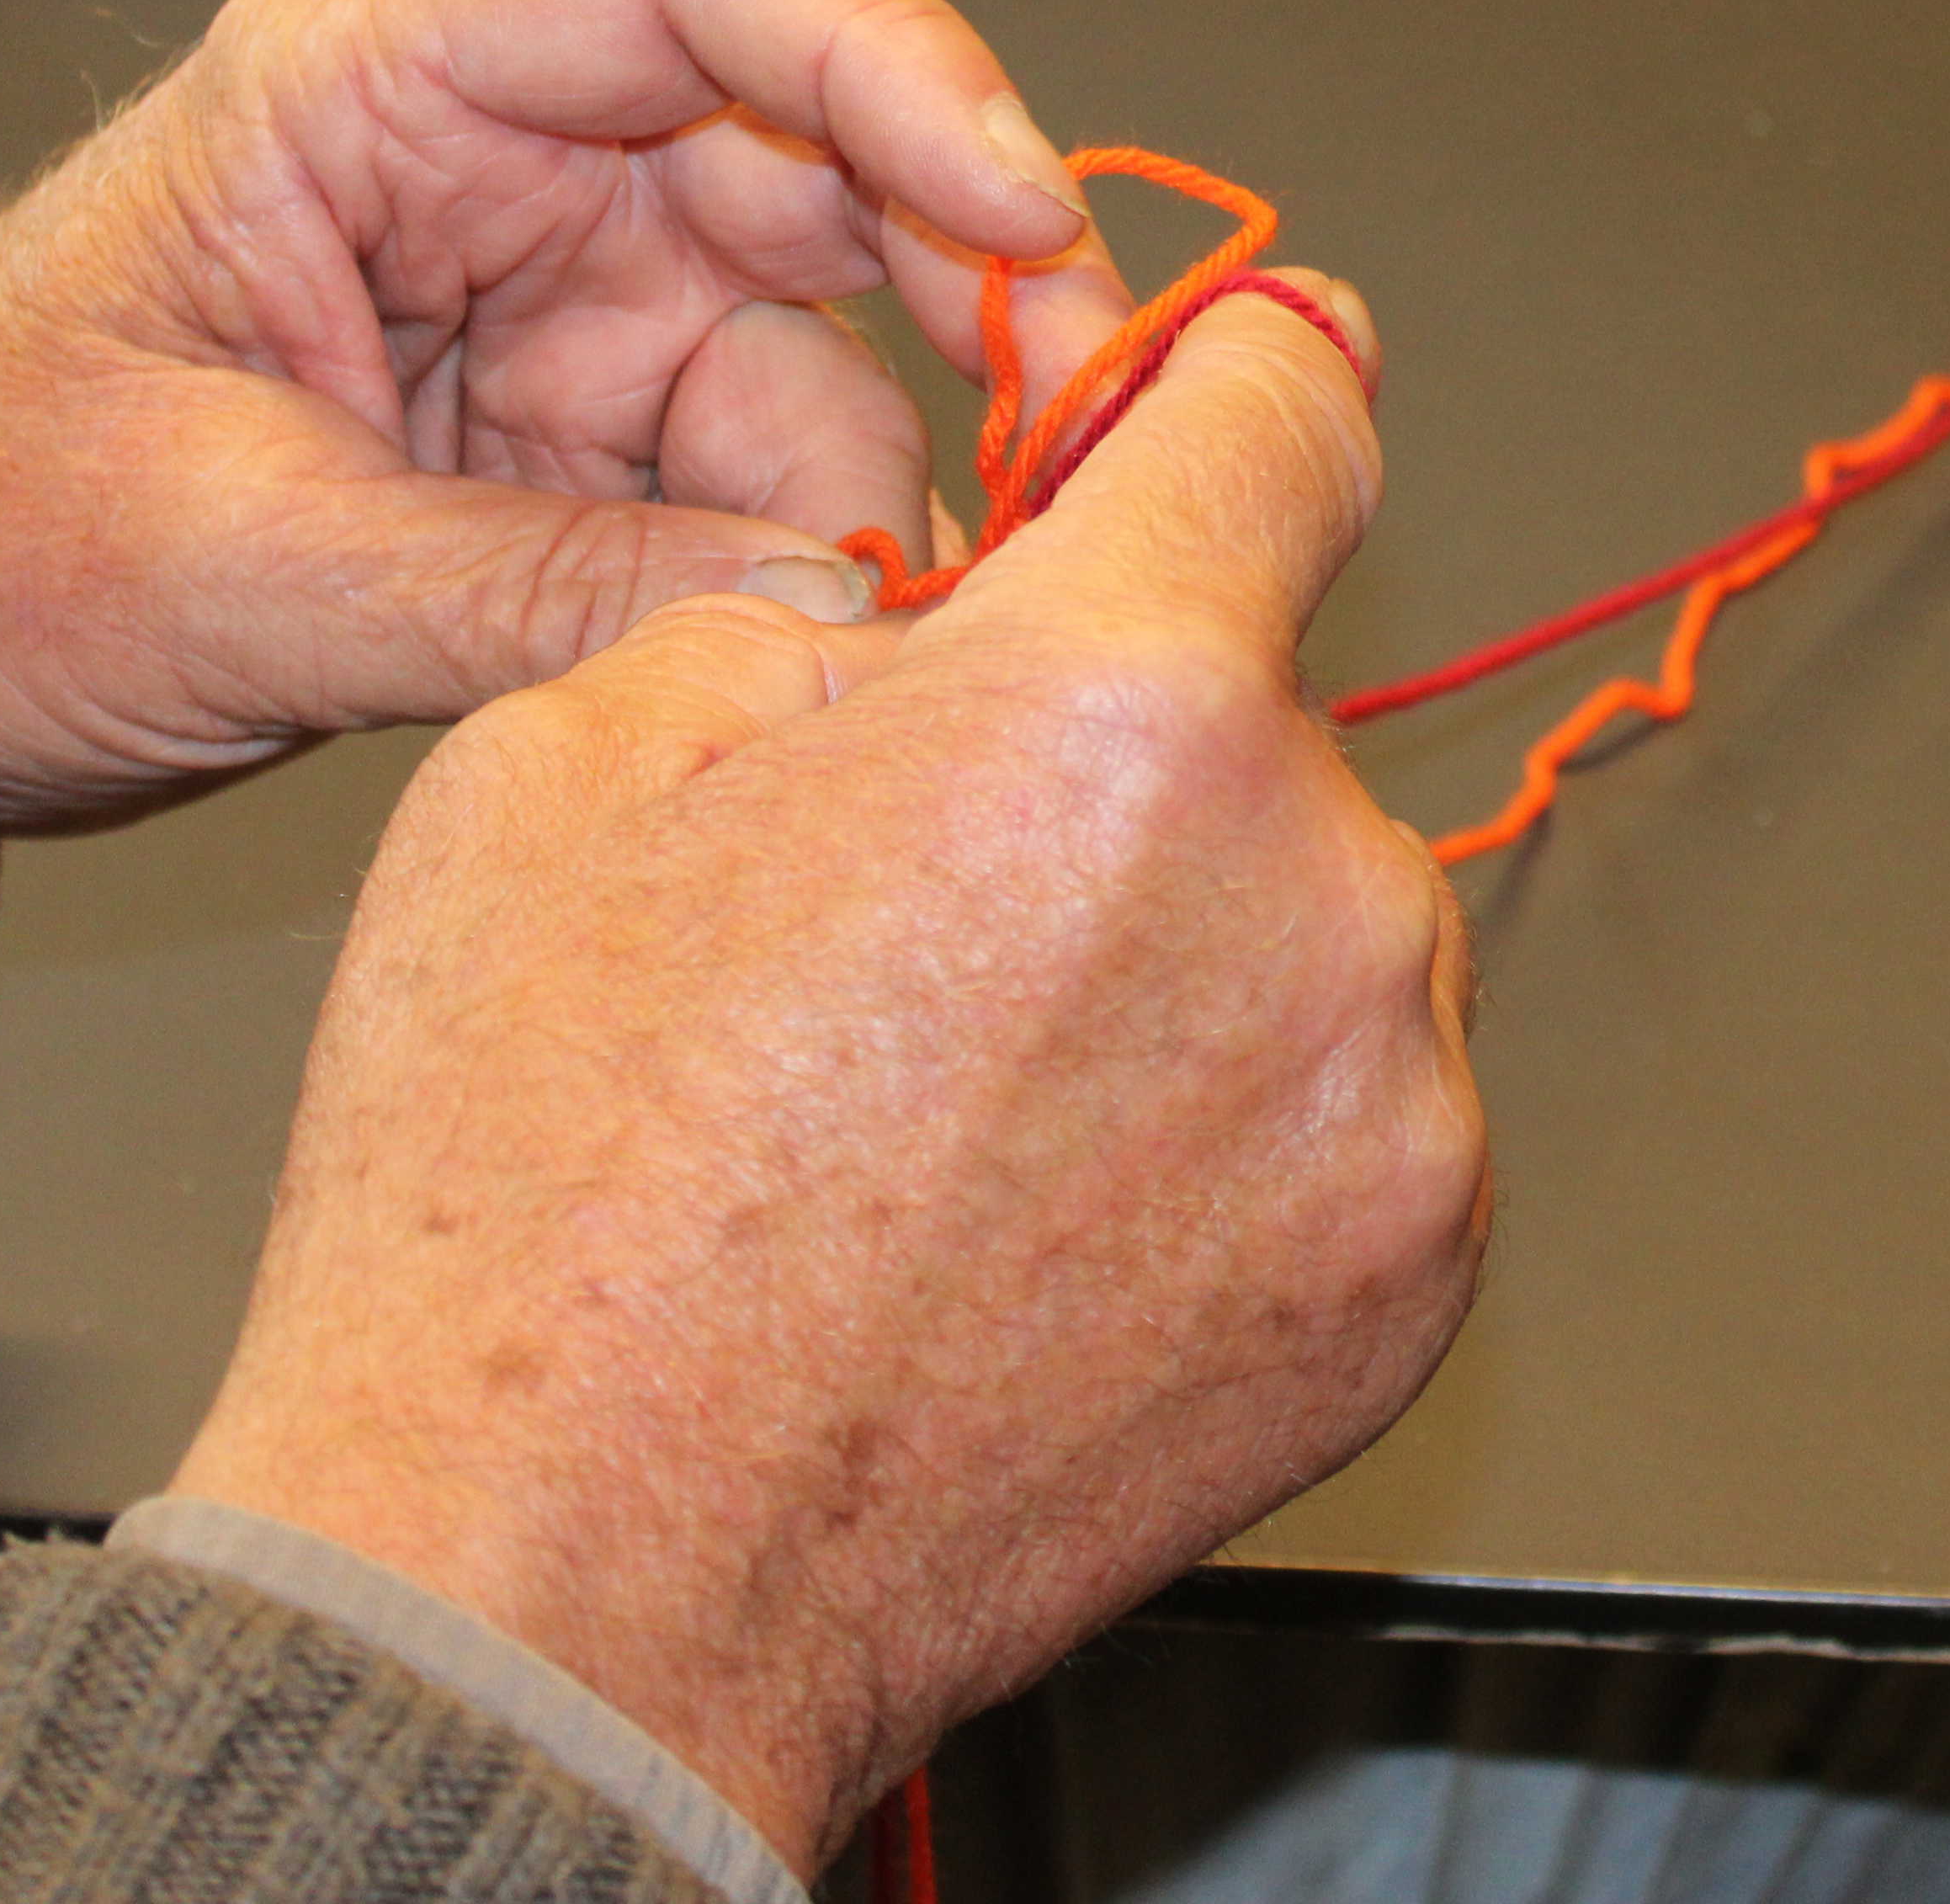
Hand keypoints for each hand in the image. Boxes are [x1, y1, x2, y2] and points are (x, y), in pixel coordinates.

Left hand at [0, 0, 1134, 836]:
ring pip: (814, 352)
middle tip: (1081, 450)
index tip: (1019, 211)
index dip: (893, 63)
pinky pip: (748, 489)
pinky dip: (800, 578)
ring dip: (870, 492)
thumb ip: (524, 597)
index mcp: (374, 83)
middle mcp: (492, 162)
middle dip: (966, 287)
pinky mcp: (558, 446)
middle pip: (815, 158)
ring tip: (880, 639)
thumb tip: (818, 613)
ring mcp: (540, 305)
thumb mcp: (218, 569)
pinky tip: (812, 665)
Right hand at [165, 277, 1477, 1870]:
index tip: (1248, 358)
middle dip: (1120, 757)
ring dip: (1184, 952)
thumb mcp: (591, 752)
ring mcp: (1389, 1106)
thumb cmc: (541, 1204)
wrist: (562, 1591)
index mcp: (1117, 706)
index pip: (1282, 417)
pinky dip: (1230, 1126)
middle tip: (915, 911)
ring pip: (1308, 917)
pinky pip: (1349, 1107)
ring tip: (945, 1109)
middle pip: (1260, 714)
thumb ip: (843, 613)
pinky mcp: (1408, 1280)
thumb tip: (957, 608)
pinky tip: (1033, 1216)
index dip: (1242, 369)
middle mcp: (1309, 889)